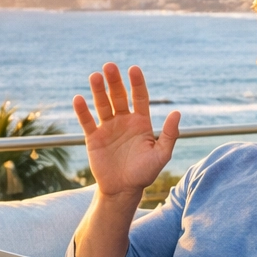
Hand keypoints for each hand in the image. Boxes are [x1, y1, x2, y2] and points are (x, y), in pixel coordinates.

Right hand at [72, 63, 179, 200]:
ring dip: (99, 91)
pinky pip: (87, 122)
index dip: (137, 83)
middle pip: (119, 96)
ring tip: (95, 76)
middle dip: (115, 82)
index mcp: (141, 122)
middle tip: (110, 66)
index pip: (140, 97)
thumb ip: (170, 134)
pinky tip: (79, 98)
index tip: (134, 69)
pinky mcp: (94, 138)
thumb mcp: (161, 155)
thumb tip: (177, 112)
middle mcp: (124, 121)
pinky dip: (83, 111)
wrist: (123, 190)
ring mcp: (108, 128)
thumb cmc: (144, 173)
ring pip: (103, 105)